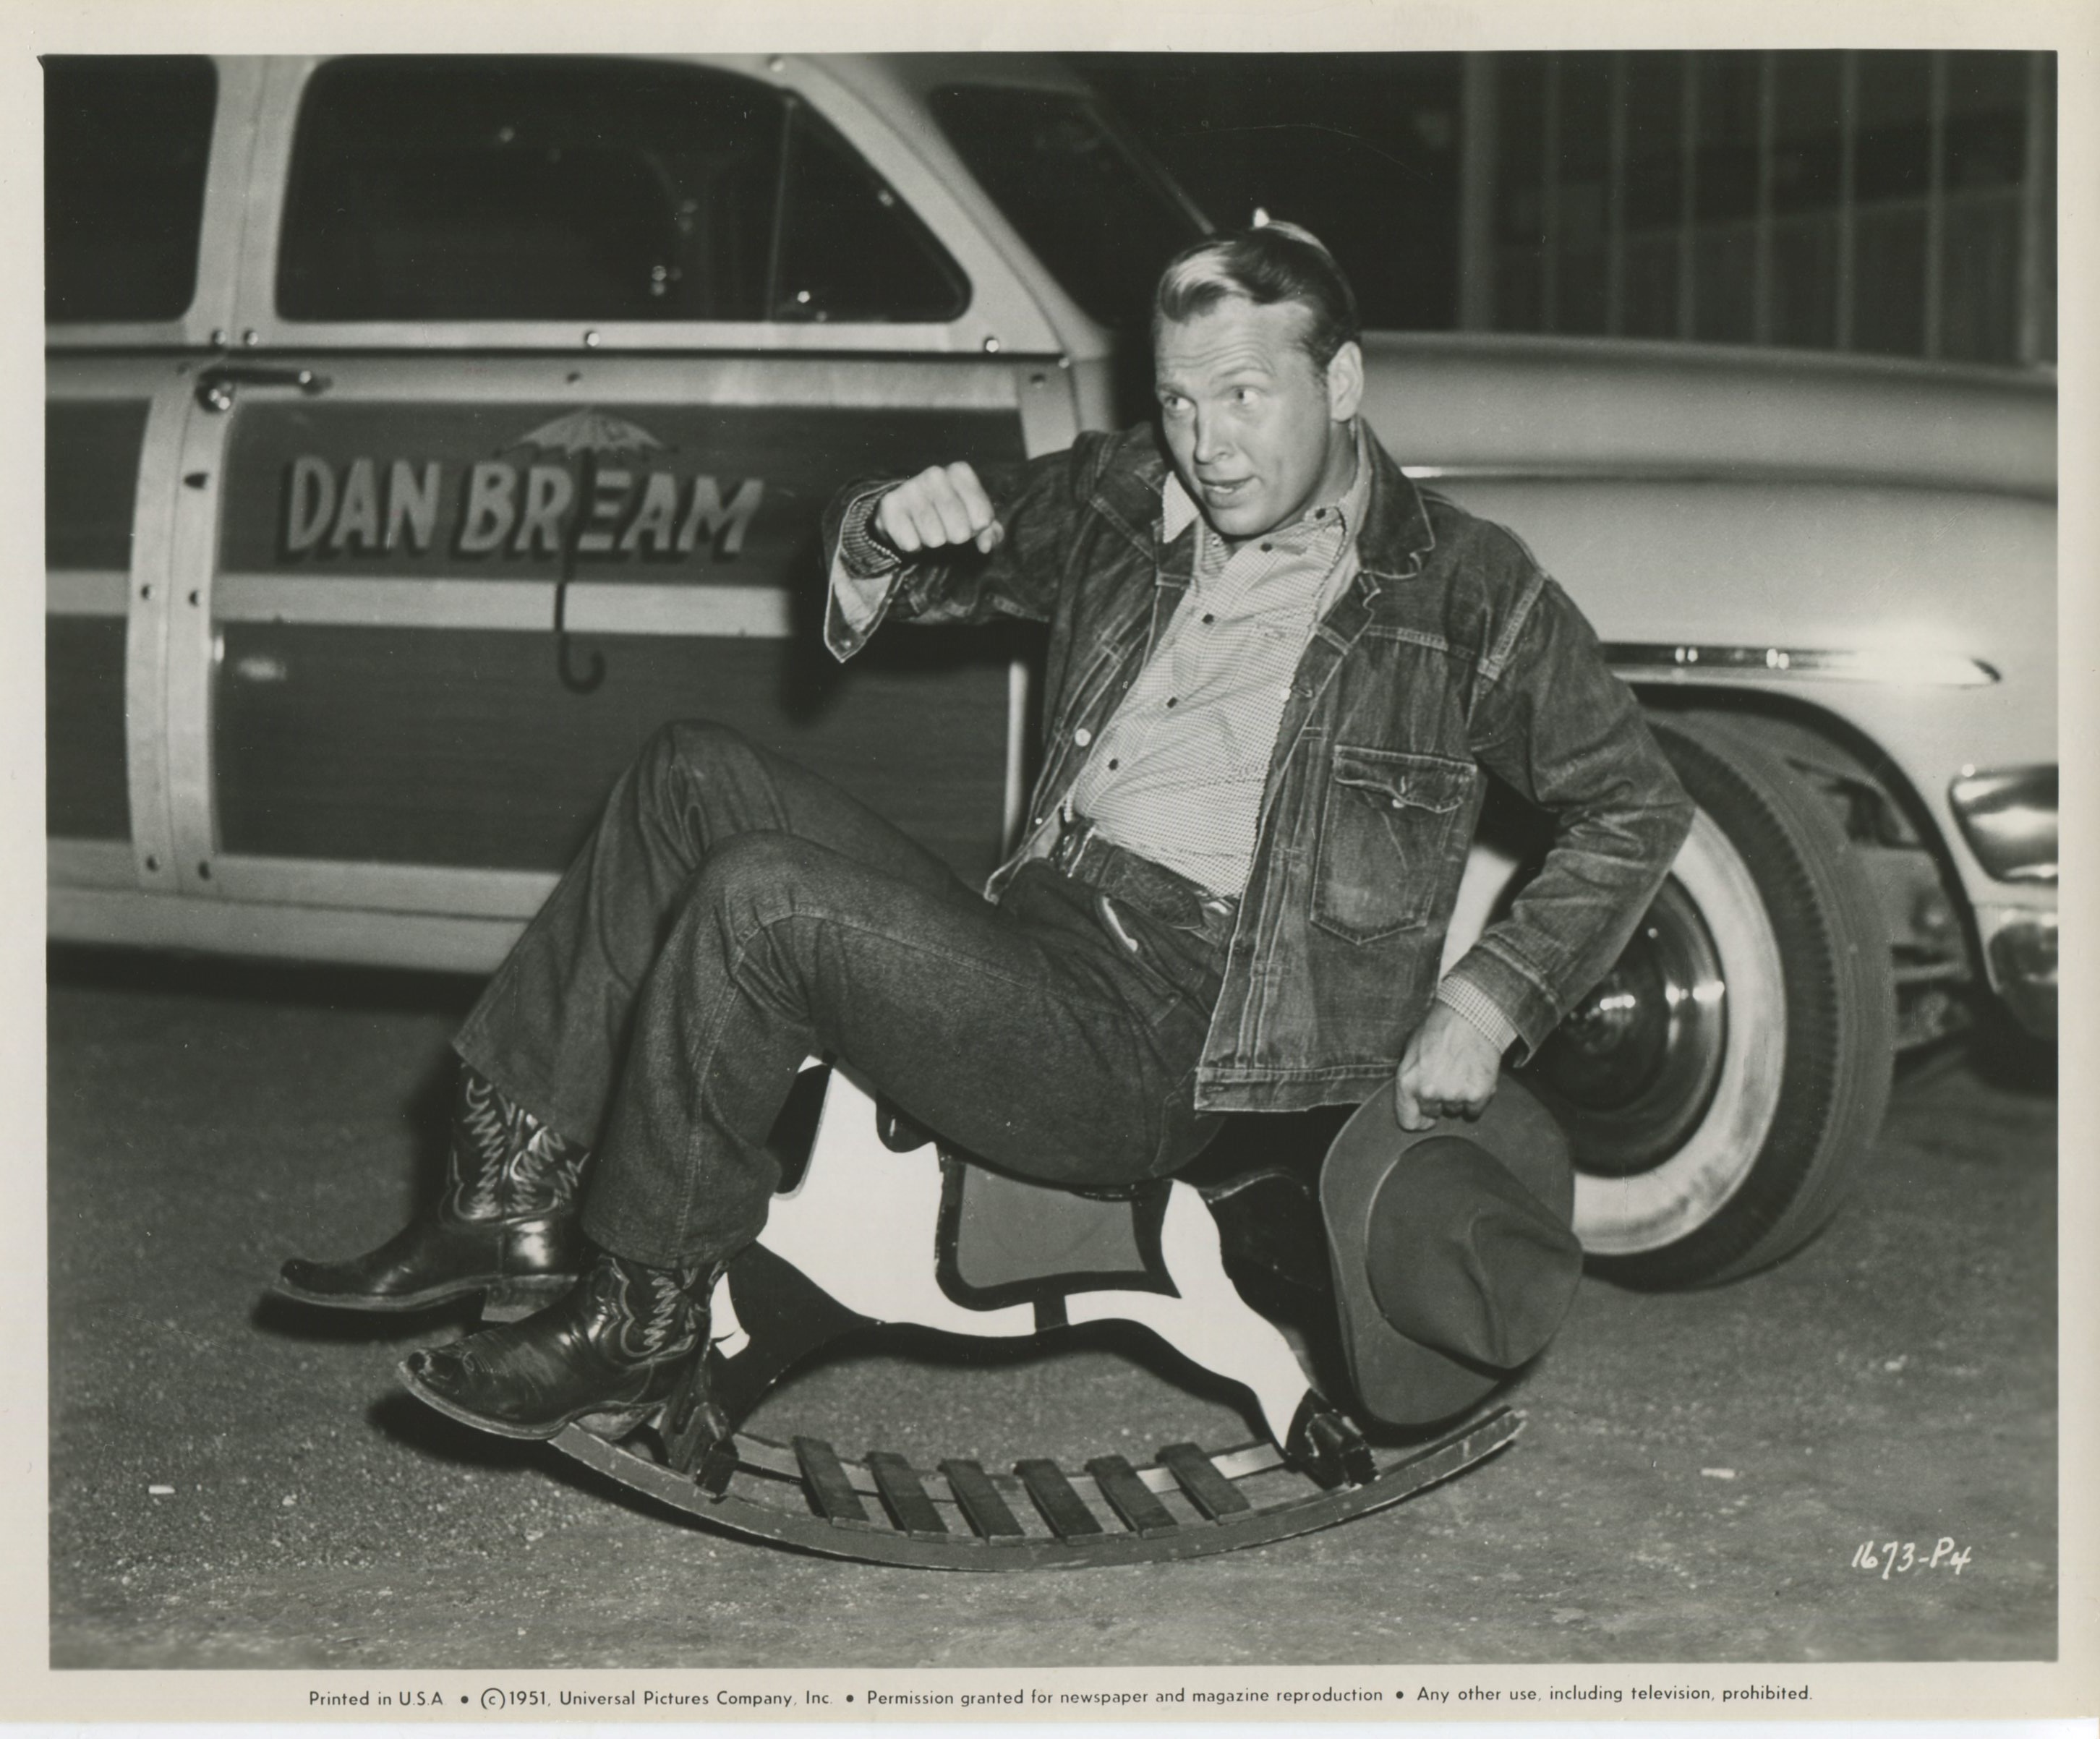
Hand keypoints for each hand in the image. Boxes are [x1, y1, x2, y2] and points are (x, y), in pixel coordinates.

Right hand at [875, 462, 1003, 554]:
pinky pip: (911, 543)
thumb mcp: (974, 519)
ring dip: (934, 542)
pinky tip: (911, 532)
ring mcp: (911, 488)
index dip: (977, 530)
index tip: (968, 524)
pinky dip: (914, 546)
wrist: (906, 513)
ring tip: (928, 531)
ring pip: (936, 538)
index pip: (982, 518)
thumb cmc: (947, 514)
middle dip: (955, 538)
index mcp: (960, 472)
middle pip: (960, 531)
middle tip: (946, 530)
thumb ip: (990, 531)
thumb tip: (986, 545)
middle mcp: (935, 474)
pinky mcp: (890, 505)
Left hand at [1393, 1003, 1502, 1131]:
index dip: (1418, 1120)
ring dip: (1458, 1097)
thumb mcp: (1411, 1051)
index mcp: (1407, 1082)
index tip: (1426, 1118)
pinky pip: (1475, 1109)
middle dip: (1439, 1101)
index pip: (1408, 1121)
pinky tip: (1474, 1076)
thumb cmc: (1439, 1028)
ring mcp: (1454, 1095)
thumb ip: (1410, 1078)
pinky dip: (1476, 1097)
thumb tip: (1414, 1100)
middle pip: (1434, 1113)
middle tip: (1447, 1077)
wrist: (1470, 1015)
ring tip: (1461, 1070)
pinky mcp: (1478, 1094)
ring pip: (1456, 1109)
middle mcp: (1429, 1092)